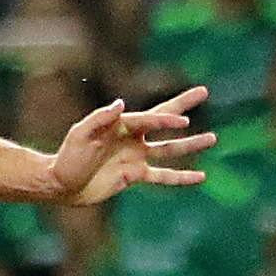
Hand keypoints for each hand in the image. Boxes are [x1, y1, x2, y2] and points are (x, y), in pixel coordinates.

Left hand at [43, 85, 215, 205]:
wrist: (62, 184)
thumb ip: (100, 118)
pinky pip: (164, 176)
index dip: (166, 120)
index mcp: (121, 124)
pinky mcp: (136, 175)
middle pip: (164, 120)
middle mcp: (132, 137)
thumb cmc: (68, 156)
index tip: (184, 121)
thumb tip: (120, 103)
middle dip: (183, 106)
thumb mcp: (81, 134)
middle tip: (203, 91)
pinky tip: (200, 177)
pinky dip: (181, 177)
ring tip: (213, 138)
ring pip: (170, 149)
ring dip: (191, 145)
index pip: (149, 119)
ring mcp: (136, 156)